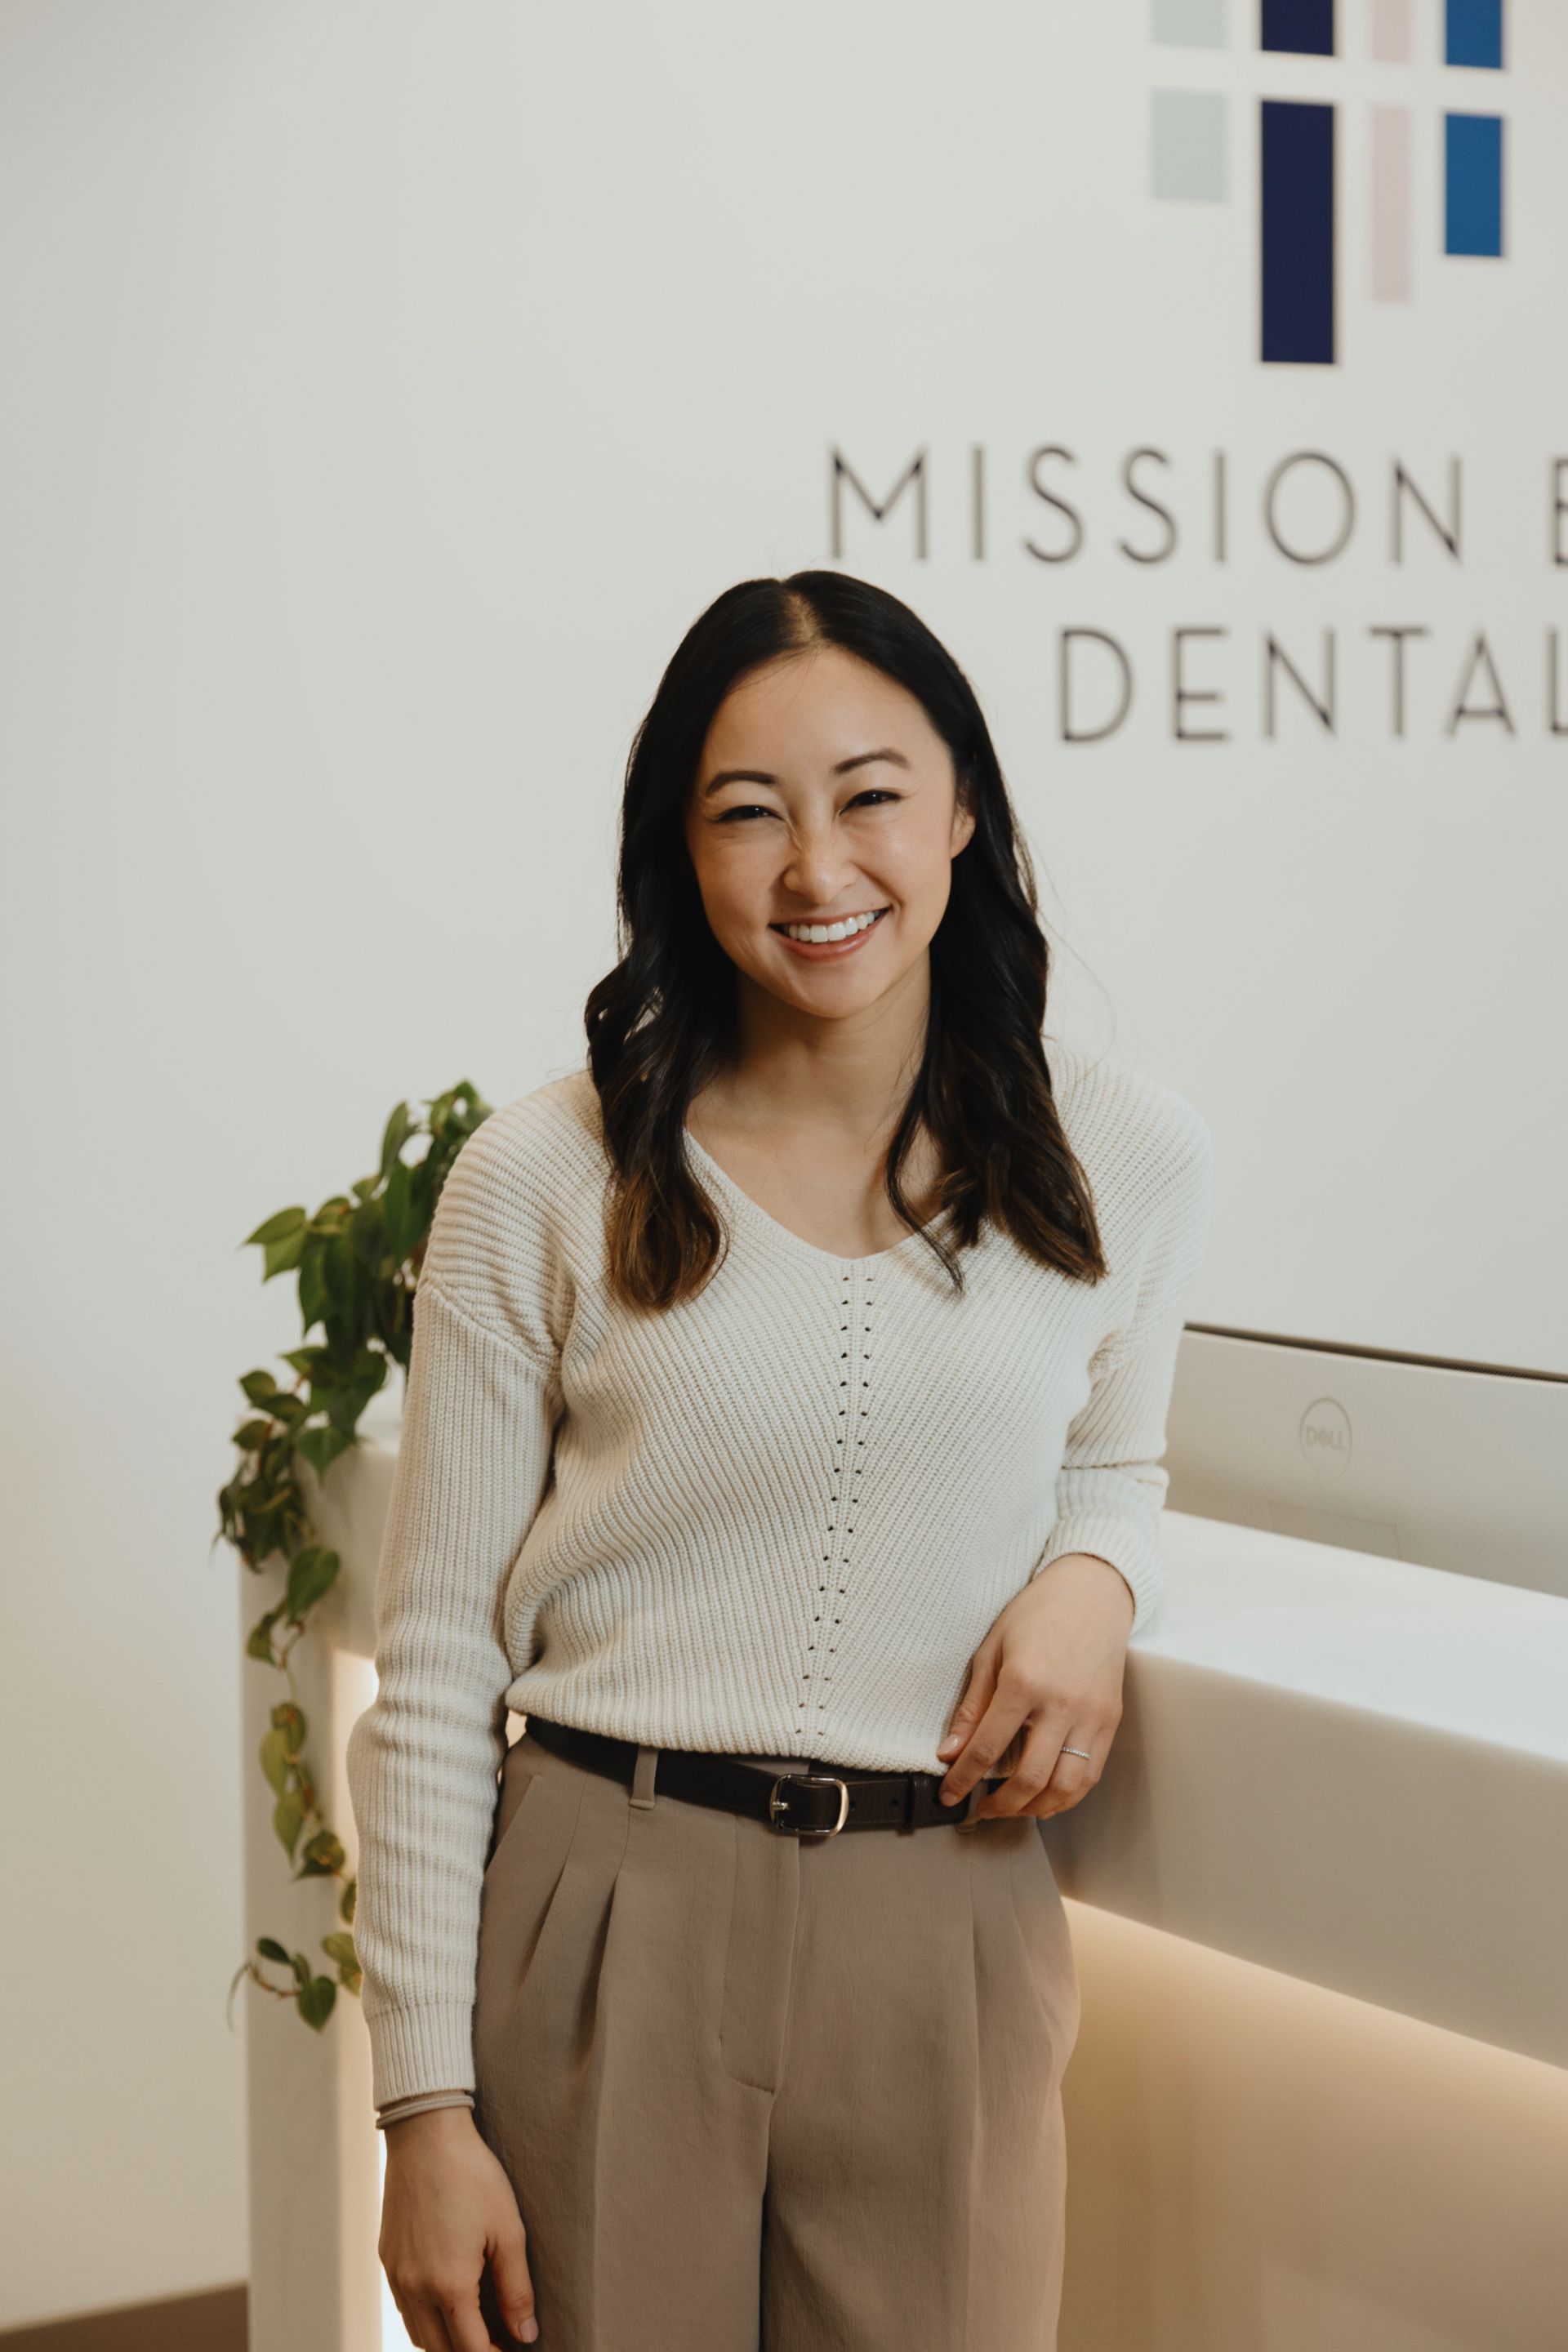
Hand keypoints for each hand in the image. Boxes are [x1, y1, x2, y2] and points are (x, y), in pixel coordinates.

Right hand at [379, 2104, 538, 2348]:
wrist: (426, 2134)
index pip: (470, 2350)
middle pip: (439, 2351)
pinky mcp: (387, 2259)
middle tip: (498, 2341)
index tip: (512, 2350)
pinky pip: (404, 2308)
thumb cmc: (473, 2175)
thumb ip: (517, 2289)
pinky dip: (425, 2319)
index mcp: (448, 2285)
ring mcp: (396, 2275)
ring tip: (475, 2326)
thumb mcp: (507, 2230)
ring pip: (418, 2334)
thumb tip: (526, 2334)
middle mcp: (415, 2288)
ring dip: (445, 2341)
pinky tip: (447, 2301)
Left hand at [934, 1552, 1134, 1820]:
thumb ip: (972, 1705)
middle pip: (1030, 1777)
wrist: (1092, 1592)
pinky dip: (1067, 1795)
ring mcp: (1091, 1715)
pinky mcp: (1110, 1721)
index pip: (987, 1747)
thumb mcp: (992, 1649)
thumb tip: (950, 1750)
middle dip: (1000, 1805)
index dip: (963, 1778)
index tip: (950, 1793)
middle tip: (981, 1808)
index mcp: (1024, 1681)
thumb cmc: (1038, 1613)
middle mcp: (1061, 1704)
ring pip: (1066, 1786)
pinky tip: (1046, 1796)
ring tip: (1012, 1807)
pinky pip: (1091, 1773)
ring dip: (1035, 1808)